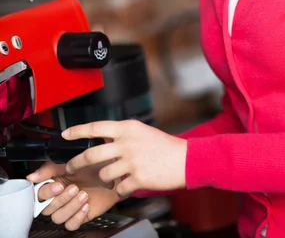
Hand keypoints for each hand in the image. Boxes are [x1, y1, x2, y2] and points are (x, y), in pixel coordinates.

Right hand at [26, 161, 118, 230]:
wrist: (114, 172)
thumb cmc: (94, 164)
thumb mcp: (72, 160)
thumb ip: (50, 168)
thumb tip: (32, 177)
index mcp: (54, 183)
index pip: (39, 194)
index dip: (46, 192)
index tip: (58, 185)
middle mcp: (59, 197)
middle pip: (47, 209)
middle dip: (60, 200)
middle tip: (74, 188)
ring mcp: (70, 207)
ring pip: (58, 218)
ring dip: (70, 207)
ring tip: (83, 194)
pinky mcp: (80, 216)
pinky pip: (71, 225)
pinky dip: (77, 217)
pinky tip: (86, 205)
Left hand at [62, 119, 187, 197]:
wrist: (185, 160)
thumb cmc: (165, 146)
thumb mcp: (142, 132)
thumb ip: (123, 135)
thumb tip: (104, 139)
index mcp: (128, 128)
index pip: (96, 127)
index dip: (78, 130)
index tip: (66, 133)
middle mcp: (127, 143)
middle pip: (92, 154)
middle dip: (78, 162)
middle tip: (72, 166)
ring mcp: (131, 161)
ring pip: (104, 174)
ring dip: (105, 178)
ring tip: (114, 177)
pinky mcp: (137, 178)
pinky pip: (118, 188)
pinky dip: (120, 189)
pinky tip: (128, 185)